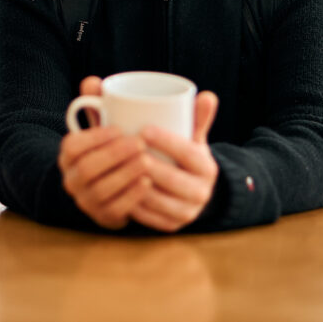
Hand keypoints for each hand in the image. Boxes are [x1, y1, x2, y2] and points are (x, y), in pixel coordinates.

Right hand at [58, 76, 152, 229]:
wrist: (111, 188)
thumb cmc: (110, 149)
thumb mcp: (102, 128)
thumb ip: (99, 105)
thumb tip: (93, 81)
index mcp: (68, 155)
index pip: (73, 145)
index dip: (95, 137)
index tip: (120, 128)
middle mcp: (71, 179)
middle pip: (88, 168)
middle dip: (114, 155)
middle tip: (139, 143)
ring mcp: (86, 201)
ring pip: (101, 190)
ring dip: (125, 174)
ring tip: (147, 161)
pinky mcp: (103, 217)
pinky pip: (114, 209)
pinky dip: (131, 196)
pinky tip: (147, 183)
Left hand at [129, 90, 218, 232]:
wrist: (191, 191)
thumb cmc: (184, 155)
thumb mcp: (193, 138)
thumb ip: (195, 116)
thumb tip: (206, 95)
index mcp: (207, 168)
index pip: (188, 153)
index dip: (167, 141)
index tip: (144, 129)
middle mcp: (201, 193)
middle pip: (171, 178)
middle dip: (146, 163)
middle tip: (124, 147)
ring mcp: (187, 213)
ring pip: (158, 200)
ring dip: (135, 184)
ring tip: (116, 167)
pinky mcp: (171, 227)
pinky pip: (150, 218)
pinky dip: (133, 205)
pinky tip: (117, 191)